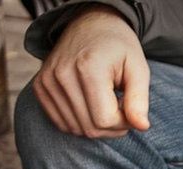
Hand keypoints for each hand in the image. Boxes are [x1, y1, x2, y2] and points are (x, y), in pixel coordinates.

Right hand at [33, 5, 149, 137]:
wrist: (90, 25)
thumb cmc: (119, 48)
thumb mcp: (138, 68)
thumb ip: (140, 99)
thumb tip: (142, 127)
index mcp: (88, 68)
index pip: (106, 120)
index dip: (124, 122)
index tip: (131, 109)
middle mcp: (62, 75)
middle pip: (90, 128)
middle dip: (112, 127)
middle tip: (121, 109)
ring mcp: (47, 81)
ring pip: (76, 129)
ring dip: (96, 126)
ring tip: (106, 104)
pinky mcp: (40, 87)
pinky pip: (62, 124)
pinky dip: (80, 122)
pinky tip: (90, 106)